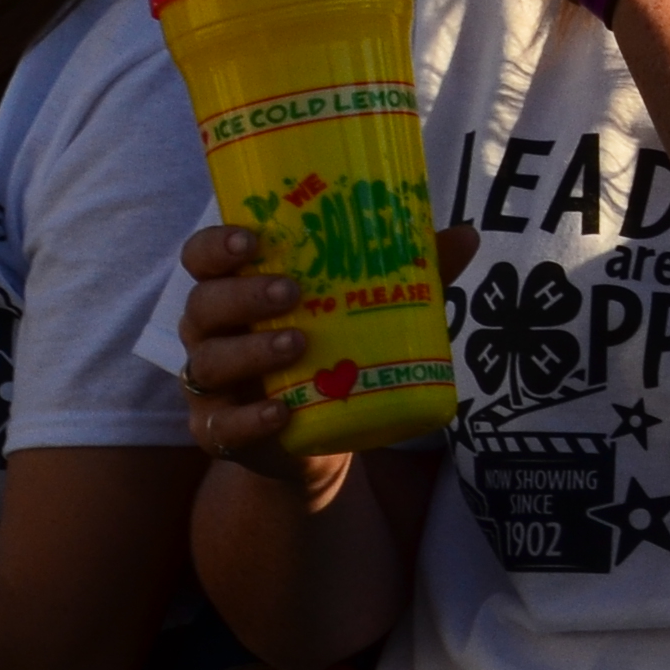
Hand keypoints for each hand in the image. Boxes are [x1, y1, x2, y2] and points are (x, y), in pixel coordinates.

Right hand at [181, 222, 476, 481]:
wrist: (321, 434)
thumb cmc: (335, 351)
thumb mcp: (370, 310)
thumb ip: (410, 274)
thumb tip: (465, 235)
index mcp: (237, 289)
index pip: (205, 257)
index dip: (217, 245)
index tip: (252, 239)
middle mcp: (213, 332)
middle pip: (203, 304)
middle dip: (242, 295)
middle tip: (292, 291)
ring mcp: (211, 384)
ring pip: (208, 362)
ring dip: (250, 351)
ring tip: (297, 346)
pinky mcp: (218, 431)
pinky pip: (222, 425)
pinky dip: (249, 419)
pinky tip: (281, 411)